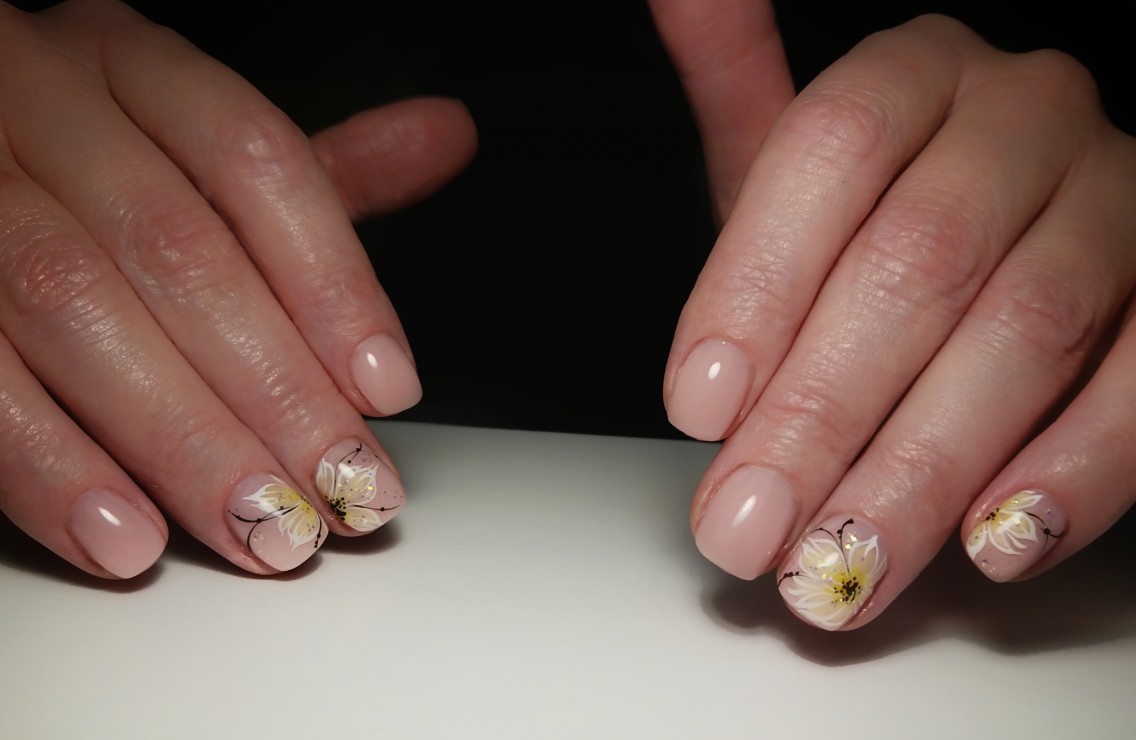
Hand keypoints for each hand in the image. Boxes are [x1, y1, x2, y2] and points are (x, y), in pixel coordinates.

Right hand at [0, 0, 475, 577]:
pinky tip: (127, 535)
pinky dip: (51, 466)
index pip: (255, 160)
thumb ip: (313, 170)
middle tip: (340, 488)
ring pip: (73, 309)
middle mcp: (37, 102)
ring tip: (260, 525)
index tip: (388, 387)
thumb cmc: (85, 159)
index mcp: (131, 67)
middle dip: (273, 388)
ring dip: (181, 440)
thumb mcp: (194, 145)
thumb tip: (444, 135)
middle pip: (176, 250)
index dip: (334, 281)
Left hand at [651, 0, 1135, 628]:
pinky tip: (993, 543)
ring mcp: (1121, 201)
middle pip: (919, 259)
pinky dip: (1072, 471)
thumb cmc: (870, 215)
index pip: (828, 155)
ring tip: (843, 563)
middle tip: (748, 526)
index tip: (697, 407)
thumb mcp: (789, 158)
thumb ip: (734, 84)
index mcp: (916, 74)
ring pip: (1026, 331)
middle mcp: (1027, 118)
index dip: (755, 286)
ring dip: (924, 468)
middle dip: (821, 412)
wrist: (1005, 240)